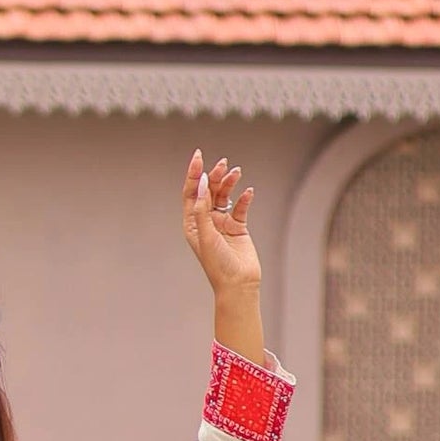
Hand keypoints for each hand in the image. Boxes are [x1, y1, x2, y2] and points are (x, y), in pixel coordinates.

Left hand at [183, 148, 259, 296]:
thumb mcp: (205, 234)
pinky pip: (240, 206)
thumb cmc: (217, 264)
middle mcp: (206, 221)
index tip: (198, 156)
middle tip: (223, 163)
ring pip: (224, 195)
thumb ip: (202, 208)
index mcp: (192, 223)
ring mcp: (222, 223)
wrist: (238, 284)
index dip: (194, 174)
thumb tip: (201, 183)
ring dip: (229, 182)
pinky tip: (249, 191)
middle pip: (208, 190)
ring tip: (236, 172)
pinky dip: (244, 197)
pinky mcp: (238, 227)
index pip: (191, 193)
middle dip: (214, 175)